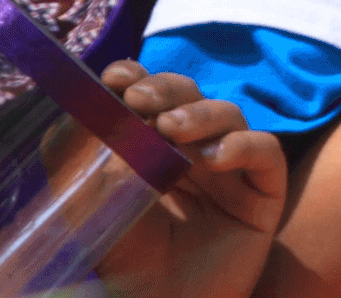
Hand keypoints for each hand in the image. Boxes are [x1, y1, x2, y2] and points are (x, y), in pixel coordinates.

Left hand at [93, 64, 288, 297]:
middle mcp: (196, 151)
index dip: (137, 77)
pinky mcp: (264, 196)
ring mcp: (233, 171)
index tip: (115, 78)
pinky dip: (244, 144)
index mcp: (156, 147)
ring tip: (170, 128)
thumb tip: (74, 109)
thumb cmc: (123, 264)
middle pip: (191, 95)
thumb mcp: (86, 207)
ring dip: (200, 113)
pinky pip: (267, 151)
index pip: (152, 95)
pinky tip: (215, 159)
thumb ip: (76, 160)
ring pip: (229, 115)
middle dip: (165, 89)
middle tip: (139, 100)